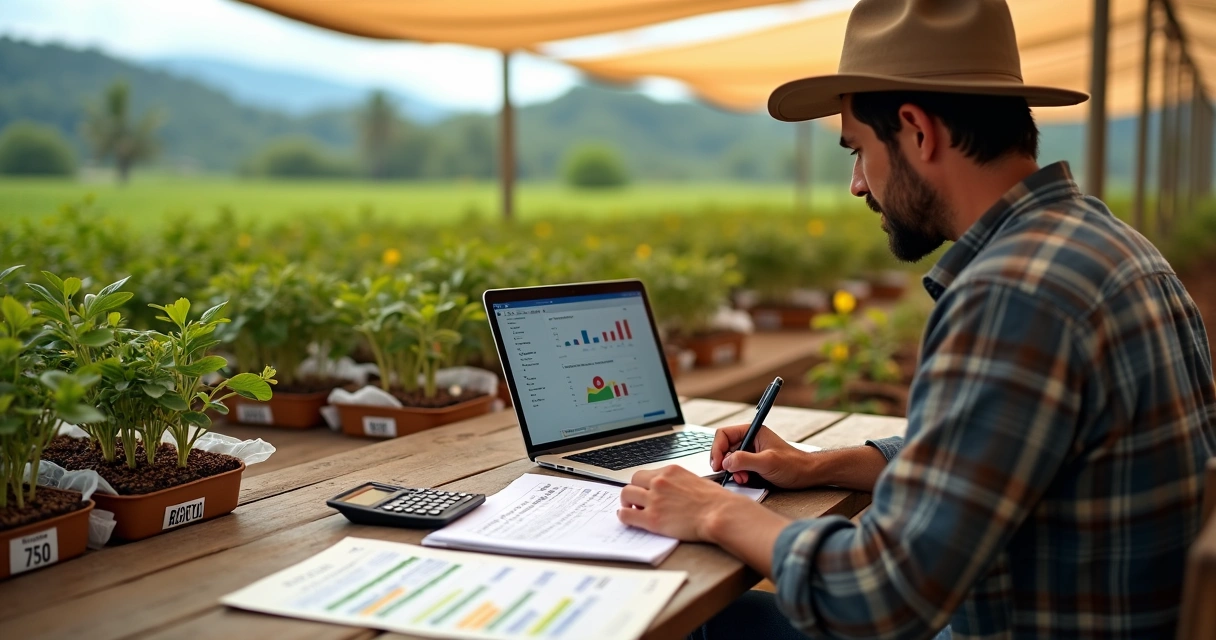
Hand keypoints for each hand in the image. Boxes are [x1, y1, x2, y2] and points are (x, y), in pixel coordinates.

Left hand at [618, 465, 753, 541]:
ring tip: (631, 510)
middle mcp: (659, 482)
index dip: (642, 484)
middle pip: (633, 481)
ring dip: (626, 503)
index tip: (643, 491)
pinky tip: (628, 519)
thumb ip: (679, 483)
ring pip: (626, 495)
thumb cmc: (715, 500)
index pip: (646, 474)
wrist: (720, 513)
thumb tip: (674, 490)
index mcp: (671, 471)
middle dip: (633, 491)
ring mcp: (654, 499)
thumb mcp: (696, 481)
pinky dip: (623, 517)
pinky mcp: (652, 518)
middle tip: (634, 501)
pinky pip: (626, 515)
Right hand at [710, 424, 816, 488]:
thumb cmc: (793, 465)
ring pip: (730, 460)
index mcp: (753, 431)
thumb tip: (726, 462)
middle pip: (724, 447)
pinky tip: (746, 480)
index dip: (717, 448)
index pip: (724, 434)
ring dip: (732, 471)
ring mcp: (751, 452)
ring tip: (743, 478)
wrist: (807, 475)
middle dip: (725, 462)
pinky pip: (737, 468)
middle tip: (727, 473)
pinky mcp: (753, 463)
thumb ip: (745, 460)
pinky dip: (738, 475)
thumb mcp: (767, 462)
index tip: (717, 463)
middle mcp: (750, 440)